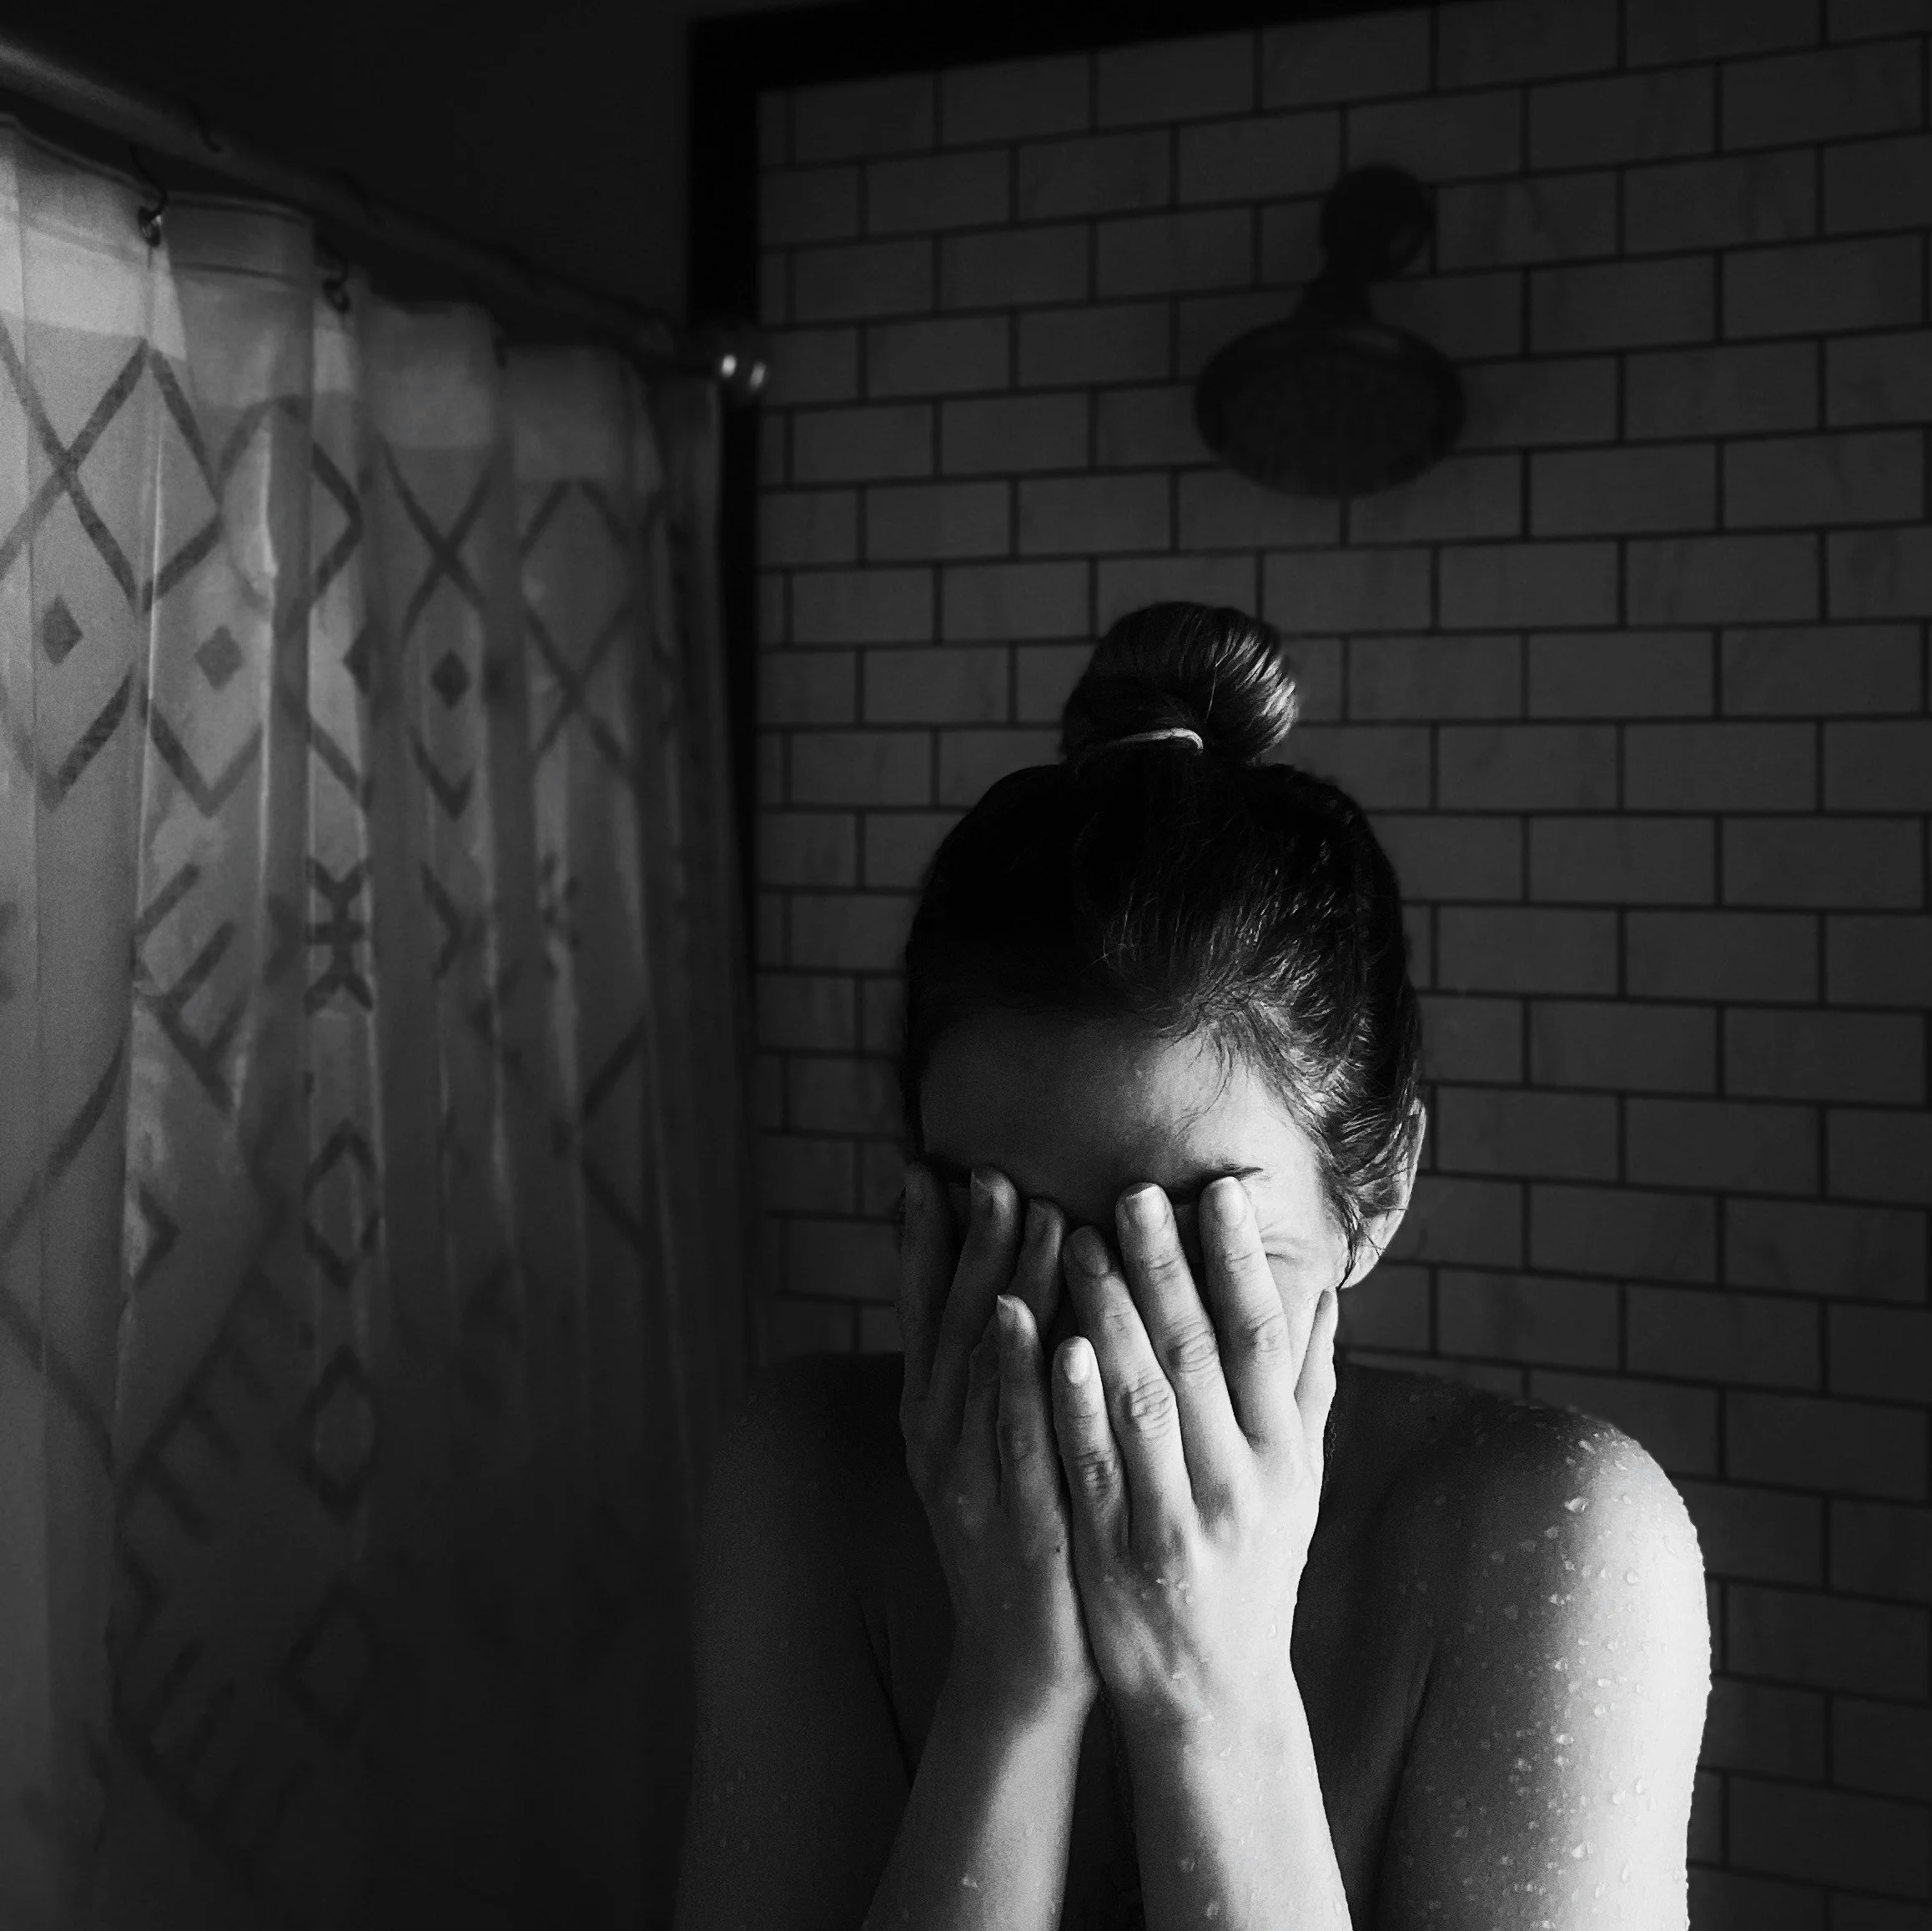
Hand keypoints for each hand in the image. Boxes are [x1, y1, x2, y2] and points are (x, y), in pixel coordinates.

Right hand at [897, 1161, 1100, 1723]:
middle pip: (950, 1321)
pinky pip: (1011, 1431)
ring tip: (1027, 1209)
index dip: (920, 1240)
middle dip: (970, 1241)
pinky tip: (1027, 1317)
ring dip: (1001, 1280)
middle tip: (992, 1169)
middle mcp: (937, 1437)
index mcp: (931, 1418)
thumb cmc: (1024, 1539)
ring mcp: (970, 1477)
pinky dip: (1015, 1371)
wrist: (1023, 1664)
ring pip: (980, 1363)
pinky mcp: (1012, 1515)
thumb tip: (1010, 1286)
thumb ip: (998, 1374)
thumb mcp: (996, 1449)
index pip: (919, 1312)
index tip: (929, 1168)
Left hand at [1048, 1177, 1337, 1738]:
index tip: (1217, 1190)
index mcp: (1281, 1455)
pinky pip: (1093, 1465)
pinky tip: (1051, 1343)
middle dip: (1164, 1268)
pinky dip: (1073, 1402)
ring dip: (1109, 1315)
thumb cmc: (1256, 1566)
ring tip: (1071, 1240)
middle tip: (1129, 1190)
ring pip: (1143, 1400)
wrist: (1215, 1693)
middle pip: (1200, 1355)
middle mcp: (1239, 1482)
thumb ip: (1305, 1387)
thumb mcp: (1299, 1482)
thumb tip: (1324, 1292)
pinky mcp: (1115, 1552)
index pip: (1264, 1339)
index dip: (1241, 1263)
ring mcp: (1177, 1520)